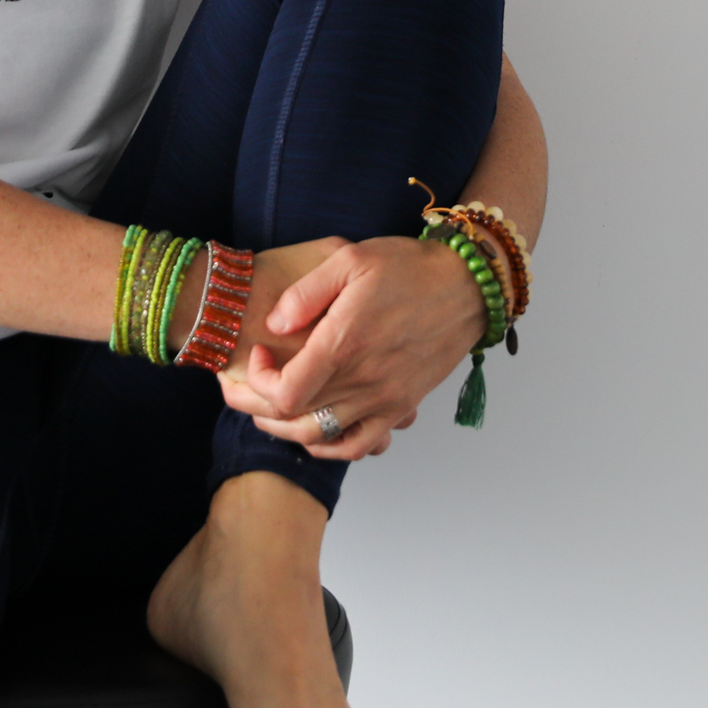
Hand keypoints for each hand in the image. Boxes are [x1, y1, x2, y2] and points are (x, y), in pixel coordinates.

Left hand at [216, 235, 488, 460]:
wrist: (466, 287)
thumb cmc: (408, 268)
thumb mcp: (350, 260)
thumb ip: (305, 293)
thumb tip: (274, 325)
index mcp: (345, 344)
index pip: (283, 393)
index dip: (256, 383)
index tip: (258, 354)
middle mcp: (364, 381)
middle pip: (293, 420)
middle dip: (255, 408)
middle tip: (241, 389)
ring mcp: (385, 399)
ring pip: (320, 438)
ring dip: (285, 428)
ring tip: (269, 408)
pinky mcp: (401, 406)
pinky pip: (361, 446)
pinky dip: (331, 447)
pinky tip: (315, 431)